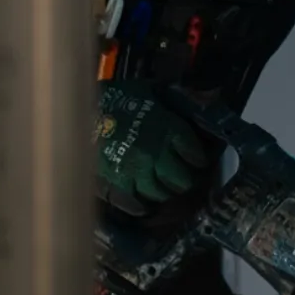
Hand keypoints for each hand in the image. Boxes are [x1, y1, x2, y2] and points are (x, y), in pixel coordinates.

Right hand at [95, 79, 208, 213]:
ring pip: (161, 194)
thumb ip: (181, 95)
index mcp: (168, 129)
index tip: (197, 159)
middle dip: (184, 179)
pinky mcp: (116, 183)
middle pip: (182, 180)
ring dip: (164, 191)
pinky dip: (143, 204)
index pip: (195, 155)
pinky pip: (137, 203)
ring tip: (162, 186)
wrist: (80, 110)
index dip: (198, 159)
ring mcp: (136, 171)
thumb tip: (214, 94)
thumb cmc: (119, 97)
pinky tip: (144, 200)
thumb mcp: (152, 89)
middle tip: (181, 176)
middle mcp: (156, 153)